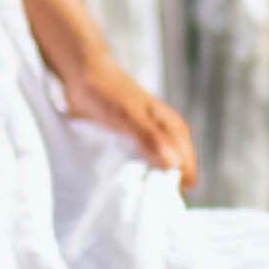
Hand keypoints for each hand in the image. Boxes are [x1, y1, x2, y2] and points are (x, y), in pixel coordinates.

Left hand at [59, 58, 196, 186]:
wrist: (83, 73)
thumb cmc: (107, 92)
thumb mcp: (127, 116)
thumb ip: (150, 138)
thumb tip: (173, 165)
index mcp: (175, 131)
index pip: (185, 172)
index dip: (170, 186)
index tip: (148, 195)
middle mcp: (168, 137)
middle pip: (172, 175)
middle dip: (156, 186)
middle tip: (132, 192)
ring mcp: (151, 140)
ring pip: (155, 171)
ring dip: (141, 180)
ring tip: (123, 186)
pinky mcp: (133, 142)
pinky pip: (138, 165)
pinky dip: (130, 172)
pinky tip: (116, 177)